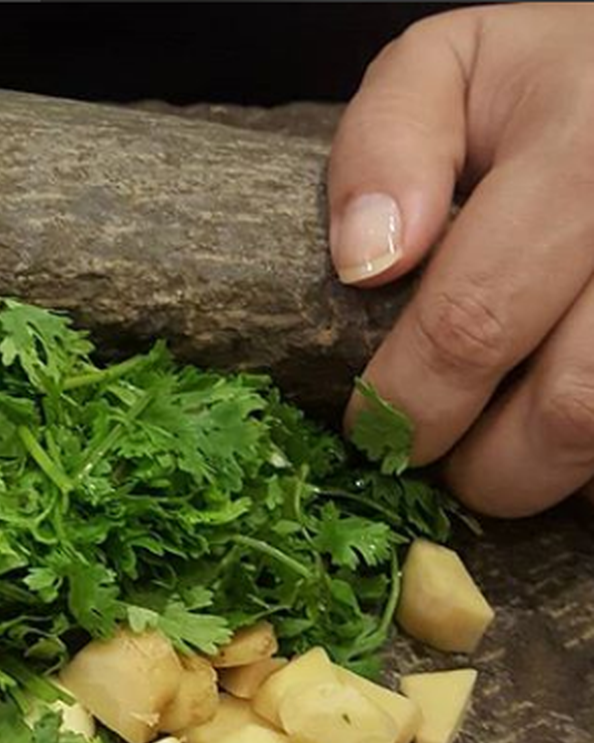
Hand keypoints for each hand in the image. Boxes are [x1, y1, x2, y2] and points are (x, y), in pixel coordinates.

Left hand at [329, 3, 593, 516]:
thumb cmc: (546, 87)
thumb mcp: (449, 69)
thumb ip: (387, 141)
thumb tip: (369, 260)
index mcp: (585, 145)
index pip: (474, 321)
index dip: (408, 401)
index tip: (367, 427)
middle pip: (569, 409)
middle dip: (478, 464)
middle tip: (429, 451)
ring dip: (535, 474)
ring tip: (489, 448)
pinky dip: (578, 464)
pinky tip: (540, 429)